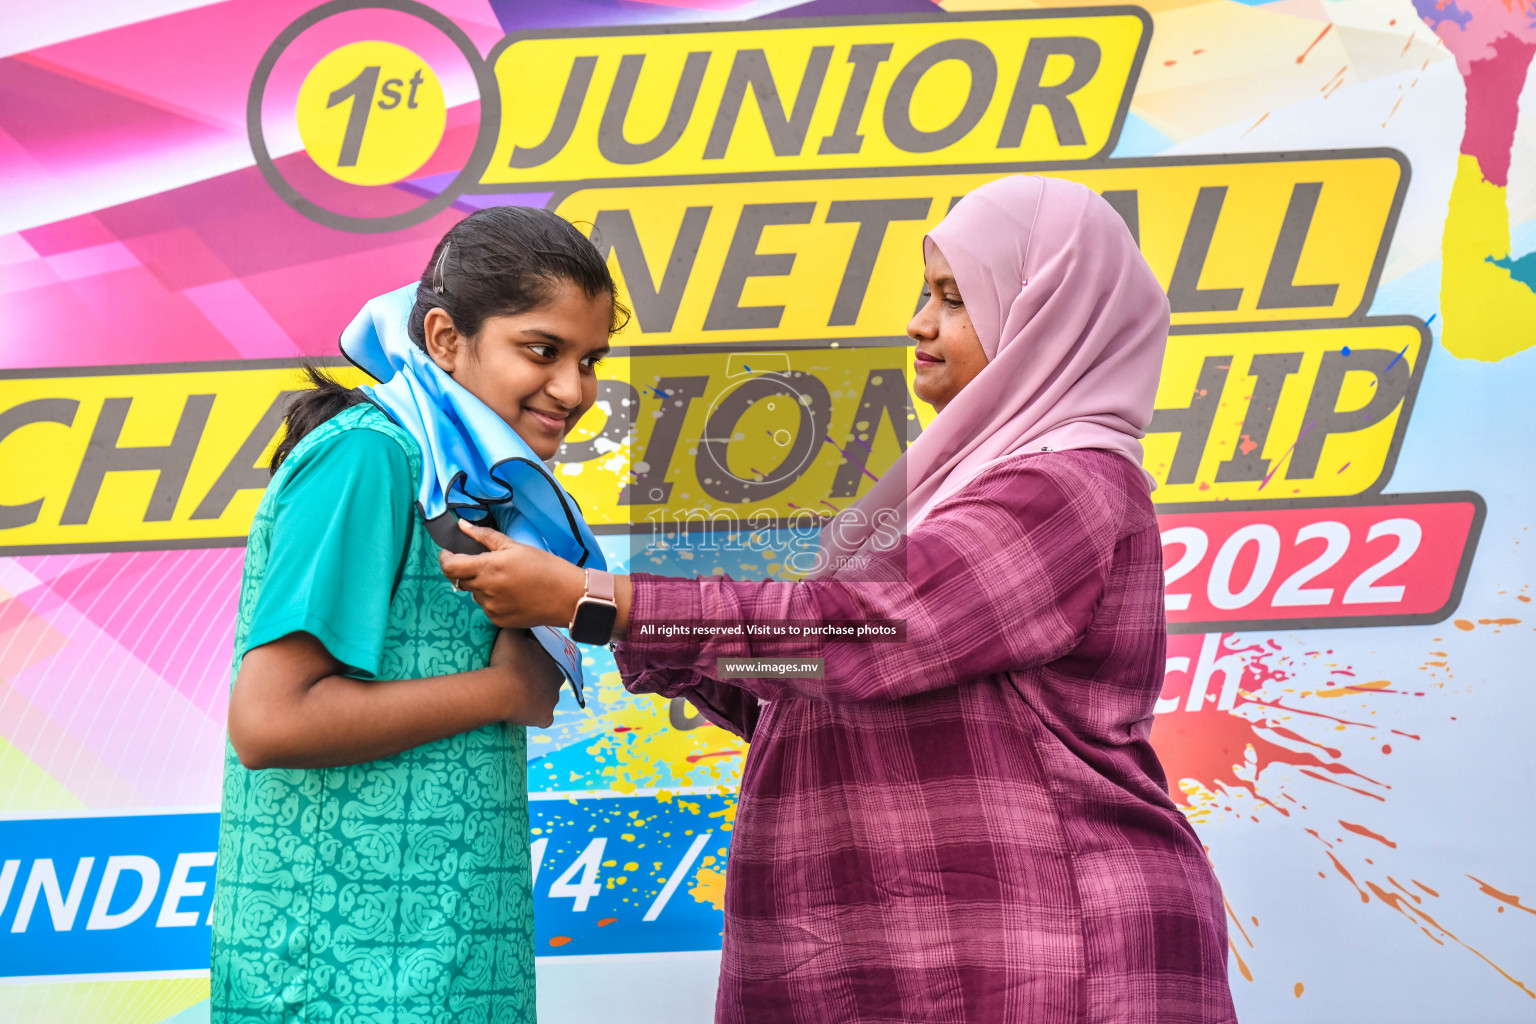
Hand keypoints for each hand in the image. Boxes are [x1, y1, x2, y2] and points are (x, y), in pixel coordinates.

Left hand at [440, 520, 585, 628]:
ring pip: (475, 594)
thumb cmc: (544, 566)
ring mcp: (490, 608)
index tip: (449, 553)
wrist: (567, 597)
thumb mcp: (515, 546)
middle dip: (467, 571)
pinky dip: (493, 599)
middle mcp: (485, 590)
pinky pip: (486, 607)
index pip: (449, 566)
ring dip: (482, 586)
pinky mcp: (498, 620)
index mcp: (487, 568)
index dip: (444, 559)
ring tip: (507, 580)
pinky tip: (512, 594)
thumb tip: (462, 525)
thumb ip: (484, 536)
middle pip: (460, 580)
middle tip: (487, 564)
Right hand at [488, 628, 562, 727]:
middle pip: (549, 680)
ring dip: (535, 698)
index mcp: (554, 661)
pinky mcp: (545, 718)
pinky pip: (543, 719)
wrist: (502, 689)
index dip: (536, 660)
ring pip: (547, 699)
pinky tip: (524, 713)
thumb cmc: (508, 659)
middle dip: (537, 679)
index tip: (521, 661)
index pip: (549, 660)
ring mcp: (553, 702)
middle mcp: (558, 682)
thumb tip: (520, 619)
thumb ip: (519, 625)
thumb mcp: (511, 633)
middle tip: (518, 677)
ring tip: (516, 695)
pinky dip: (536, 717)